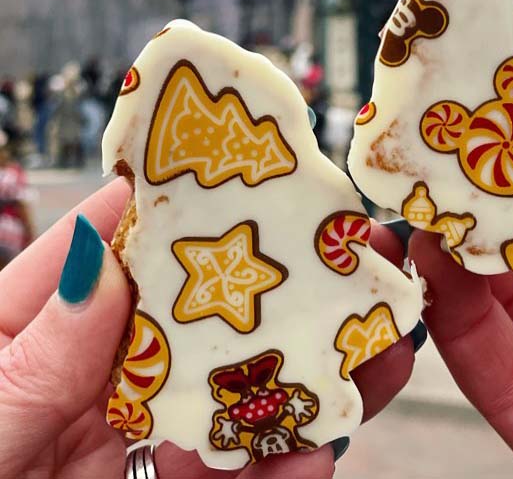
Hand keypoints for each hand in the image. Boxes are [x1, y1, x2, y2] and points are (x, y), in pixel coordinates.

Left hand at [0, 179, 416, 478]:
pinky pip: (229, 473)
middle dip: (278, 288)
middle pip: (198, 316)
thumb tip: (103, 260)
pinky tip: (316, 454)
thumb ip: (38, 354)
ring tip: (373, 356)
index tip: (243, 167)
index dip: (173, 203)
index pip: (108, 249)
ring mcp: (135, 435)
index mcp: (37, 331)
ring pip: (231, 393)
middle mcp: (97, 371)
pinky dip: (279, 466)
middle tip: (352, 259)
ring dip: (305, 377)